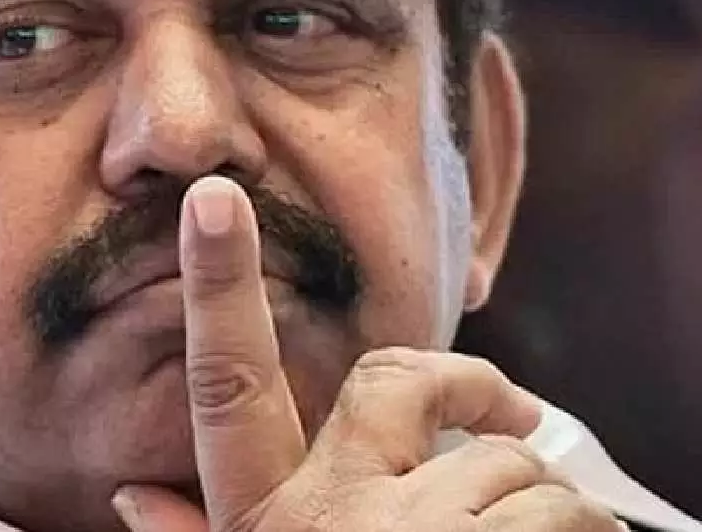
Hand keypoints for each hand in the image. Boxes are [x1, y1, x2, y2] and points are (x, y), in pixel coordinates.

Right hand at [110, 176, 624, 531]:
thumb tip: (130, 505)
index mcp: (268, 526)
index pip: (226, 391)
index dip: (216, 290)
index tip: (213, 201)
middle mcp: (337, 520)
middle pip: (397, 386)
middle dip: (461, 387)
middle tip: (504, 416)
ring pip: (512, 468)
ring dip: (545, 504)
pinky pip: (571, 516)